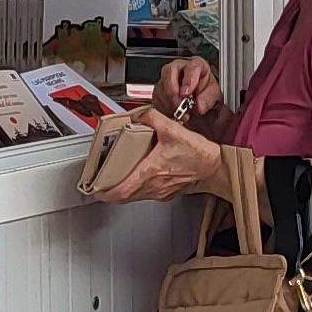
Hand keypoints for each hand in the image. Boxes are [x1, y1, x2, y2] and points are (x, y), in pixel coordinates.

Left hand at [96, 111, 228, 203]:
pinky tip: (138, 179)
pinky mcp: (167, 193)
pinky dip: (138, 190)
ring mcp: (161, 192)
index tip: (96, 190)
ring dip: (124, 191)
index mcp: (151, 171)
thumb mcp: (172, 128)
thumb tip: (138, 114)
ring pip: (135, 197)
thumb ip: (151, 117)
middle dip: (111, 192)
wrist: (214, 166)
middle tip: (102, 185)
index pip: (122, 190)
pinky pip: (147, 195)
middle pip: (125, 196)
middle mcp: (154, 185)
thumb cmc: (197, 153)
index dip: (106, 192)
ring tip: (116, 181)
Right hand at [156, 56, 218, 121]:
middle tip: (180, 105)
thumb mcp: (215, 96)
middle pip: (169, 72)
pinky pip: (156, 99)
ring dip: (169, 103)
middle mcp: (179, 69)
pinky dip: (164, 108)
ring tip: (180, 113)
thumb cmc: (207, 95)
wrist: (200, 105)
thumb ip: (208, 99)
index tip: (186, 93)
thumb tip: (199, 105)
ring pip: (161, 87)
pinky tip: (173, 113)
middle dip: (173, 92)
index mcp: (196, 65)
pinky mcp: (159, 91)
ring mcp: (167, 79)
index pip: (190, 67)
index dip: (187, 81)